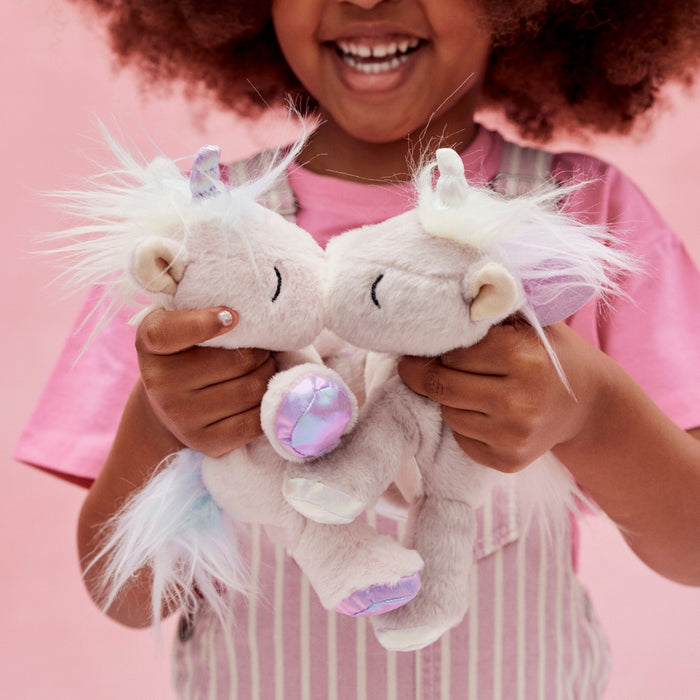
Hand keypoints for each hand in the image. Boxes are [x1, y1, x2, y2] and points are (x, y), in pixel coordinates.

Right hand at [135, 307, 275, 456]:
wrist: (171, 405)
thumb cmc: (187, 352)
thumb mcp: (180, 322)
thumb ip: (201, 308)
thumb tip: (245, 315)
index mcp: (150, 343)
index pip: (169, 332)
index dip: (206, 322)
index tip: (233, 316)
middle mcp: (159, 383)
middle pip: (239, 361)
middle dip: (261, 351)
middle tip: (262, 348)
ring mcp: (182, 417)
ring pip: (253, 389)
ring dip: (269, 375)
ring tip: (265, 368)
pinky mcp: (207, 443)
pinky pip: (256, 421)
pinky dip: (270, 404)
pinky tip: (265, 394)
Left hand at [397, 320, 599, 471]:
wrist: (591, 405)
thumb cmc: (552, 354)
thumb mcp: (530, 321)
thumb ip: (491, 309)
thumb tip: (442, 298)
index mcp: (523, 358)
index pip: (452, 352)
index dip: (437, 346)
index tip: (429, 341)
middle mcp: (519, 401)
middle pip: (440, 385)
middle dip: (424, 372)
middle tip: (416, 362)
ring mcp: (514, 436)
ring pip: (446, 412)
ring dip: (447, 398)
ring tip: (468, 385)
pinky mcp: (508, 460)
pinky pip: (460, 438)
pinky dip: (462, 422)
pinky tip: (482, 410)